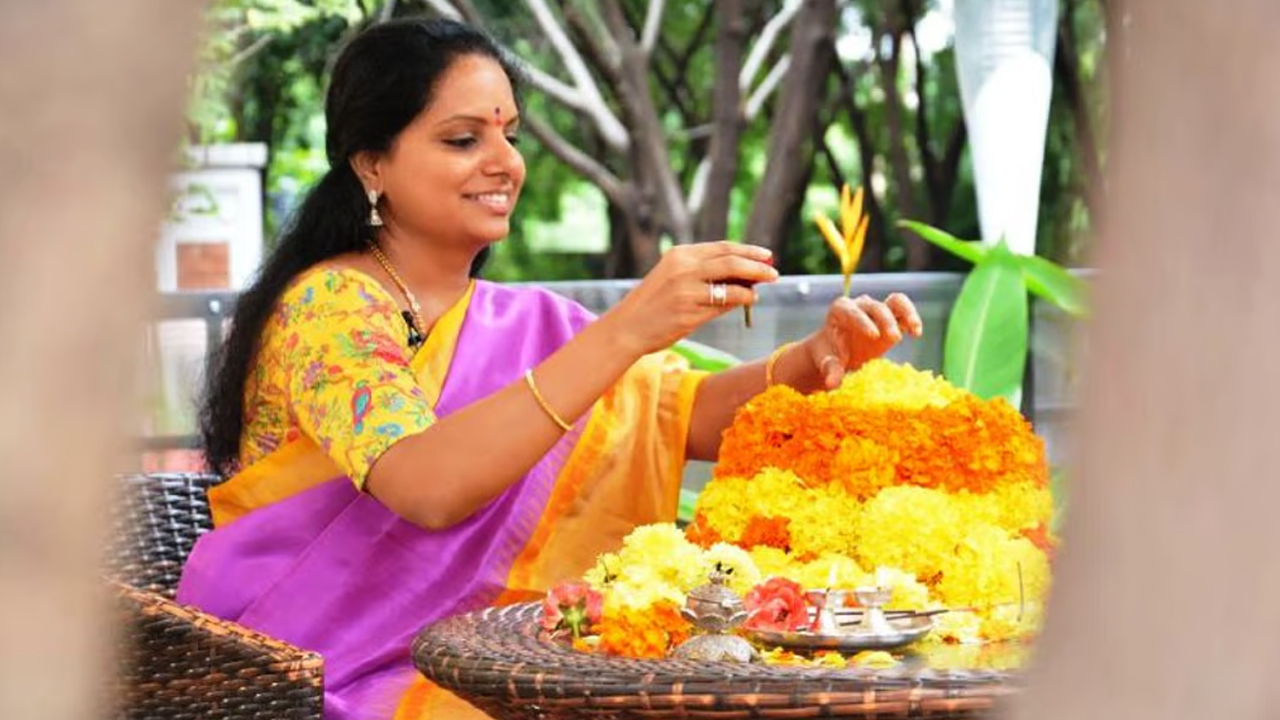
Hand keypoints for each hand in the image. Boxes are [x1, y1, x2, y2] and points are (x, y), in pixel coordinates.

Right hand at [605, 241, 778, 354]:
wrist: (627, 327)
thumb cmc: (653, 305)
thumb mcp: (674, 279)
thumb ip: (704, 274)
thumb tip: (744, 276)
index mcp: (680, 255)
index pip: (722, 248)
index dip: (748, 250)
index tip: (766, 255)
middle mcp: (683, 267)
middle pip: (731, 260)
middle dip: (757, 264)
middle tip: (774, 271)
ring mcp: (686, 289)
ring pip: (731, 280)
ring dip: (753, 283)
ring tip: (763, 286)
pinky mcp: (689, 311)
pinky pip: (724, 302)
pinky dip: (742, 299)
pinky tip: (749, 300)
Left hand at [802, 293, 922, 388]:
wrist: (836, 353)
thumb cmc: (828, 354)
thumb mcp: (826, 363)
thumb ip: (830, 370)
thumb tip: (832, 384)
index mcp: (840, 310)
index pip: (852, 311)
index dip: (863, 321)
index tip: (873, 335)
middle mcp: (860, 305)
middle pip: (876, 306)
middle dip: (886, 321)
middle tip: (895, 339)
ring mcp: (876, 311)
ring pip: (896, 301)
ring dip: (907, 312)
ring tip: (914, 330)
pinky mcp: (891, 320)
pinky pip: (904, 312)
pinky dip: (912, 319)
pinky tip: (916, 334)